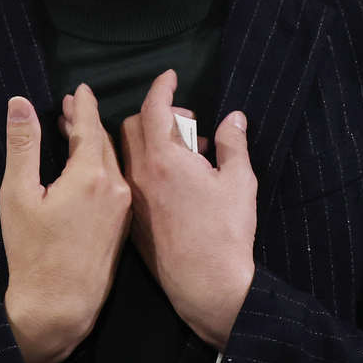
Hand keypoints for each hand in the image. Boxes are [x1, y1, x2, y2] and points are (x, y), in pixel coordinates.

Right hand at [0, 85, 131, 362]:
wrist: (59, 306)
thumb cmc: (32, 252)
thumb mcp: (18, 194)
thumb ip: (22, 145)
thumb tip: (20, 103)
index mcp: (91, 176)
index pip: (90, 125)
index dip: (83, 104)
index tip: (79, 88)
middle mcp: (116, 187)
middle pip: (103, 141)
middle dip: (86, 121)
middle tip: (68, 107)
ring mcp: (123, 209)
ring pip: (112, 162)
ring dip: (94, 144)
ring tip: (74, 133)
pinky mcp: (123, 227)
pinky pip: (117, 182)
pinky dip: (102, 166)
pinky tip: (86, 169)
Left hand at [120, 71, 256, 350]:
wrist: (206, 286)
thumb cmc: (226, 233)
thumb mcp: (239, 183)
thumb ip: (233, 144)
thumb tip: (233, 118)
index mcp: (164, 159)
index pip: (153, 108)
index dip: (162, 87)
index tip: (170, 77)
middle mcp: (139, 174)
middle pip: (131, 125)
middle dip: (154, 114)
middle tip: (185, 123)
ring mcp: (132, 198)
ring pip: (123, 152)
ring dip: (141, 139)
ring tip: (175, 147)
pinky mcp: (131, 219)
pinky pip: (124, 178)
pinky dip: (137, 165)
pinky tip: (162, 176)